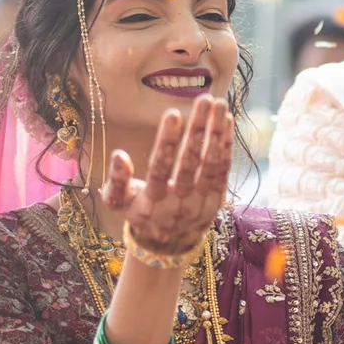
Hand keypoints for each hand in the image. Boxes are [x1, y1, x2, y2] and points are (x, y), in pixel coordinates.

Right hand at [101, 96, 234, 256]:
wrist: (166, 244)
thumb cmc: (138, 213)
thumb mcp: (118, 202)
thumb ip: (116, 180)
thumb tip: (118, 155)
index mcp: (151, 202)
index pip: (160, 168)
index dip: (166, 141)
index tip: (173, 113)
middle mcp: (178, 203)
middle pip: (190, 163)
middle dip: (198, 130)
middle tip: (205, 100)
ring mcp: (200, 203)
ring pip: (211, 165)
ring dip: (216, 134)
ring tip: (219, 105)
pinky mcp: (216, 200)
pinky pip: (223, 171)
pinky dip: (227, 147)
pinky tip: (227, 123)